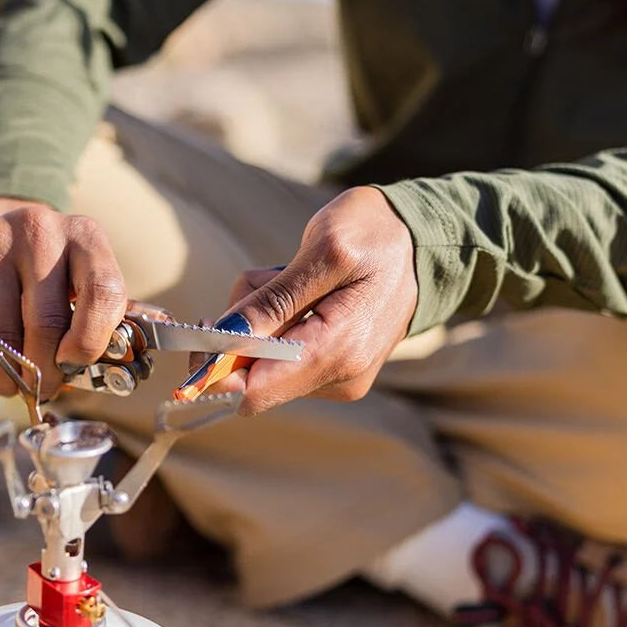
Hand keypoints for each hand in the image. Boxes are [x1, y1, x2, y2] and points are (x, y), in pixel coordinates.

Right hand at [0, 198, 126, 397]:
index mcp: (85, 237)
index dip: (90, 340)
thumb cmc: (49, 274)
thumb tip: (84, 373)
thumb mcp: (80, 283)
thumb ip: (95, 321)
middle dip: (44, 371)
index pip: (102, 292)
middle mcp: (40, 230)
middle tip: (41, 390)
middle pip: (46, 322)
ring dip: (7, 374)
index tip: (74, 364)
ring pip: (3, 332)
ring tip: (12, 385)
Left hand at [216, 186, 417, 414]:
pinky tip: (301, 294)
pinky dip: (275, 325)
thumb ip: (272, 302)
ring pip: (262, 365)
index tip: (202, 330)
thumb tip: (223, 341)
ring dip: (258, 321)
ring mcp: (339, 377)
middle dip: (240, 331)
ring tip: (291, 279)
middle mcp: (341, 377)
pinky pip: (281, 356)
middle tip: (262, 280)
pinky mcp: (333, 369)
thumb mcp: (323, 251)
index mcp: (340, 352)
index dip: (215, 370)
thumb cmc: (375, 234)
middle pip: (251, 379)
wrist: (423, 239)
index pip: (254, 392)